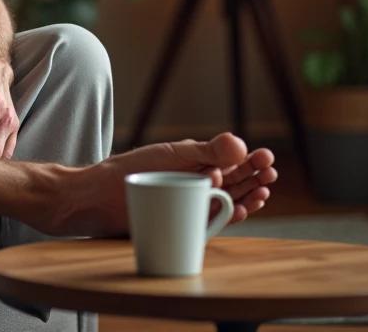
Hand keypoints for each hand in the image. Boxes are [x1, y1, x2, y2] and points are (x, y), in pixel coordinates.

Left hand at [71, 133, 275, 236]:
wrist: (98, 198)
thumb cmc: (132, 170)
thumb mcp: (173, 156)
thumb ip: (207, 150)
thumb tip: (240, 142)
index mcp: (194, 162)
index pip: (231, 160)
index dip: (251, 160)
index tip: (267, 157)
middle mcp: (195, 183)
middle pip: (235, 180)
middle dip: (255, 177)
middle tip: (269, 174)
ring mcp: (190, 204)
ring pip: (227, 201)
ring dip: (247, 197)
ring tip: (261, 193)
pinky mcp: (184, 224)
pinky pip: (211, 222)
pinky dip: (227, 216)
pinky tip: (240, 211)